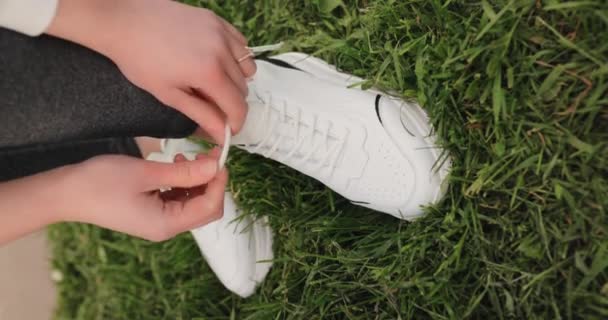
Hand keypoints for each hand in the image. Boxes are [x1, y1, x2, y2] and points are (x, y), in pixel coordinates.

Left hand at [47, 0, 255, 142]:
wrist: (124, 22)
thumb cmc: (140, 60)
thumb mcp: (169, 94)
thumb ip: (201, 114)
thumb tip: (221, 135)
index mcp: (209, 73)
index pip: (238, 106)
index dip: (235, 123)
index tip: (226, 129)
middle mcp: (221, 51)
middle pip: (243, 89)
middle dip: (231, 103)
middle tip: (211, 105)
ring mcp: (221, 33)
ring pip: (247, 67)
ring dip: (236, 80)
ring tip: (214, 82)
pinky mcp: (217, 20)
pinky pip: (241, 45)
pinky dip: (235, 57)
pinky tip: (216, 61)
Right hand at [60, 152, 227, 241]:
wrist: (66, 193)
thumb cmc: (100, 182)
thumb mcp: (146, 172)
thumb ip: (184, 172)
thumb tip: (215, 167)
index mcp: (166, 224)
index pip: (209, 207)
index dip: (219, 183)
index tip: (218, 157)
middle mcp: (166, 228)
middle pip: (205, 208)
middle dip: (211, 182)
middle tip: (208, 155)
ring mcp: (159, 221)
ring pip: (193, 203)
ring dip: (197, 180)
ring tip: (187, 156)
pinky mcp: (152, 213)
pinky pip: (178, 200)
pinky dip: (183, 183)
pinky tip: (176, 164)